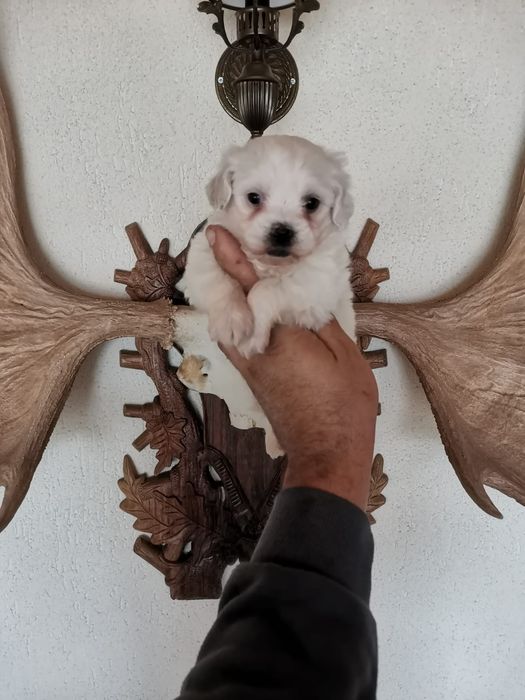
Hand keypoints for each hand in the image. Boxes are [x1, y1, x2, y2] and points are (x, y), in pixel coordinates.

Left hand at [206, 226, 377, 510]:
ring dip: (232, 296)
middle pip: (230, 304)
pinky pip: (238, 339)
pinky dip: (240, 318)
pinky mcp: (253, 379)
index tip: (216, 233)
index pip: (251, 287)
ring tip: (240, 273)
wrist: (326, 454)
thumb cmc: (342, 407)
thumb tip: (303, 297)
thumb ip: (321, 319)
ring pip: (230, 323)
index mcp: (279, 336)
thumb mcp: (345, 354)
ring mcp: (250, 367)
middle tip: (227, 244)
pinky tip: (255, 312)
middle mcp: (254, 349)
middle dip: (227, 273)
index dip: (234, 257)